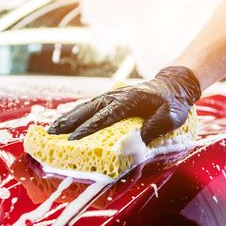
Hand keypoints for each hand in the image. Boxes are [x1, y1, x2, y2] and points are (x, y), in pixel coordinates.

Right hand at [47, 66, 200, 144]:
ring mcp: (112, 96)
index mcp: (130, 101)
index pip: (105, 117)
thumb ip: (156, 127)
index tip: (73, 139)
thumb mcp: (171, 117)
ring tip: (52, 130)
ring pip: (86, 107)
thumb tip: (137, 139)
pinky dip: (76, 114)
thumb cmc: (173, 104)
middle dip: (69, 123)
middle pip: (89, 110)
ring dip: (68, 118)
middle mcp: (116, 97)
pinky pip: (90, 107)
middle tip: (52, 135)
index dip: (88, 128)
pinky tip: (66, 123)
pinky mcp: (111, 99)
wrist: (174, 86)